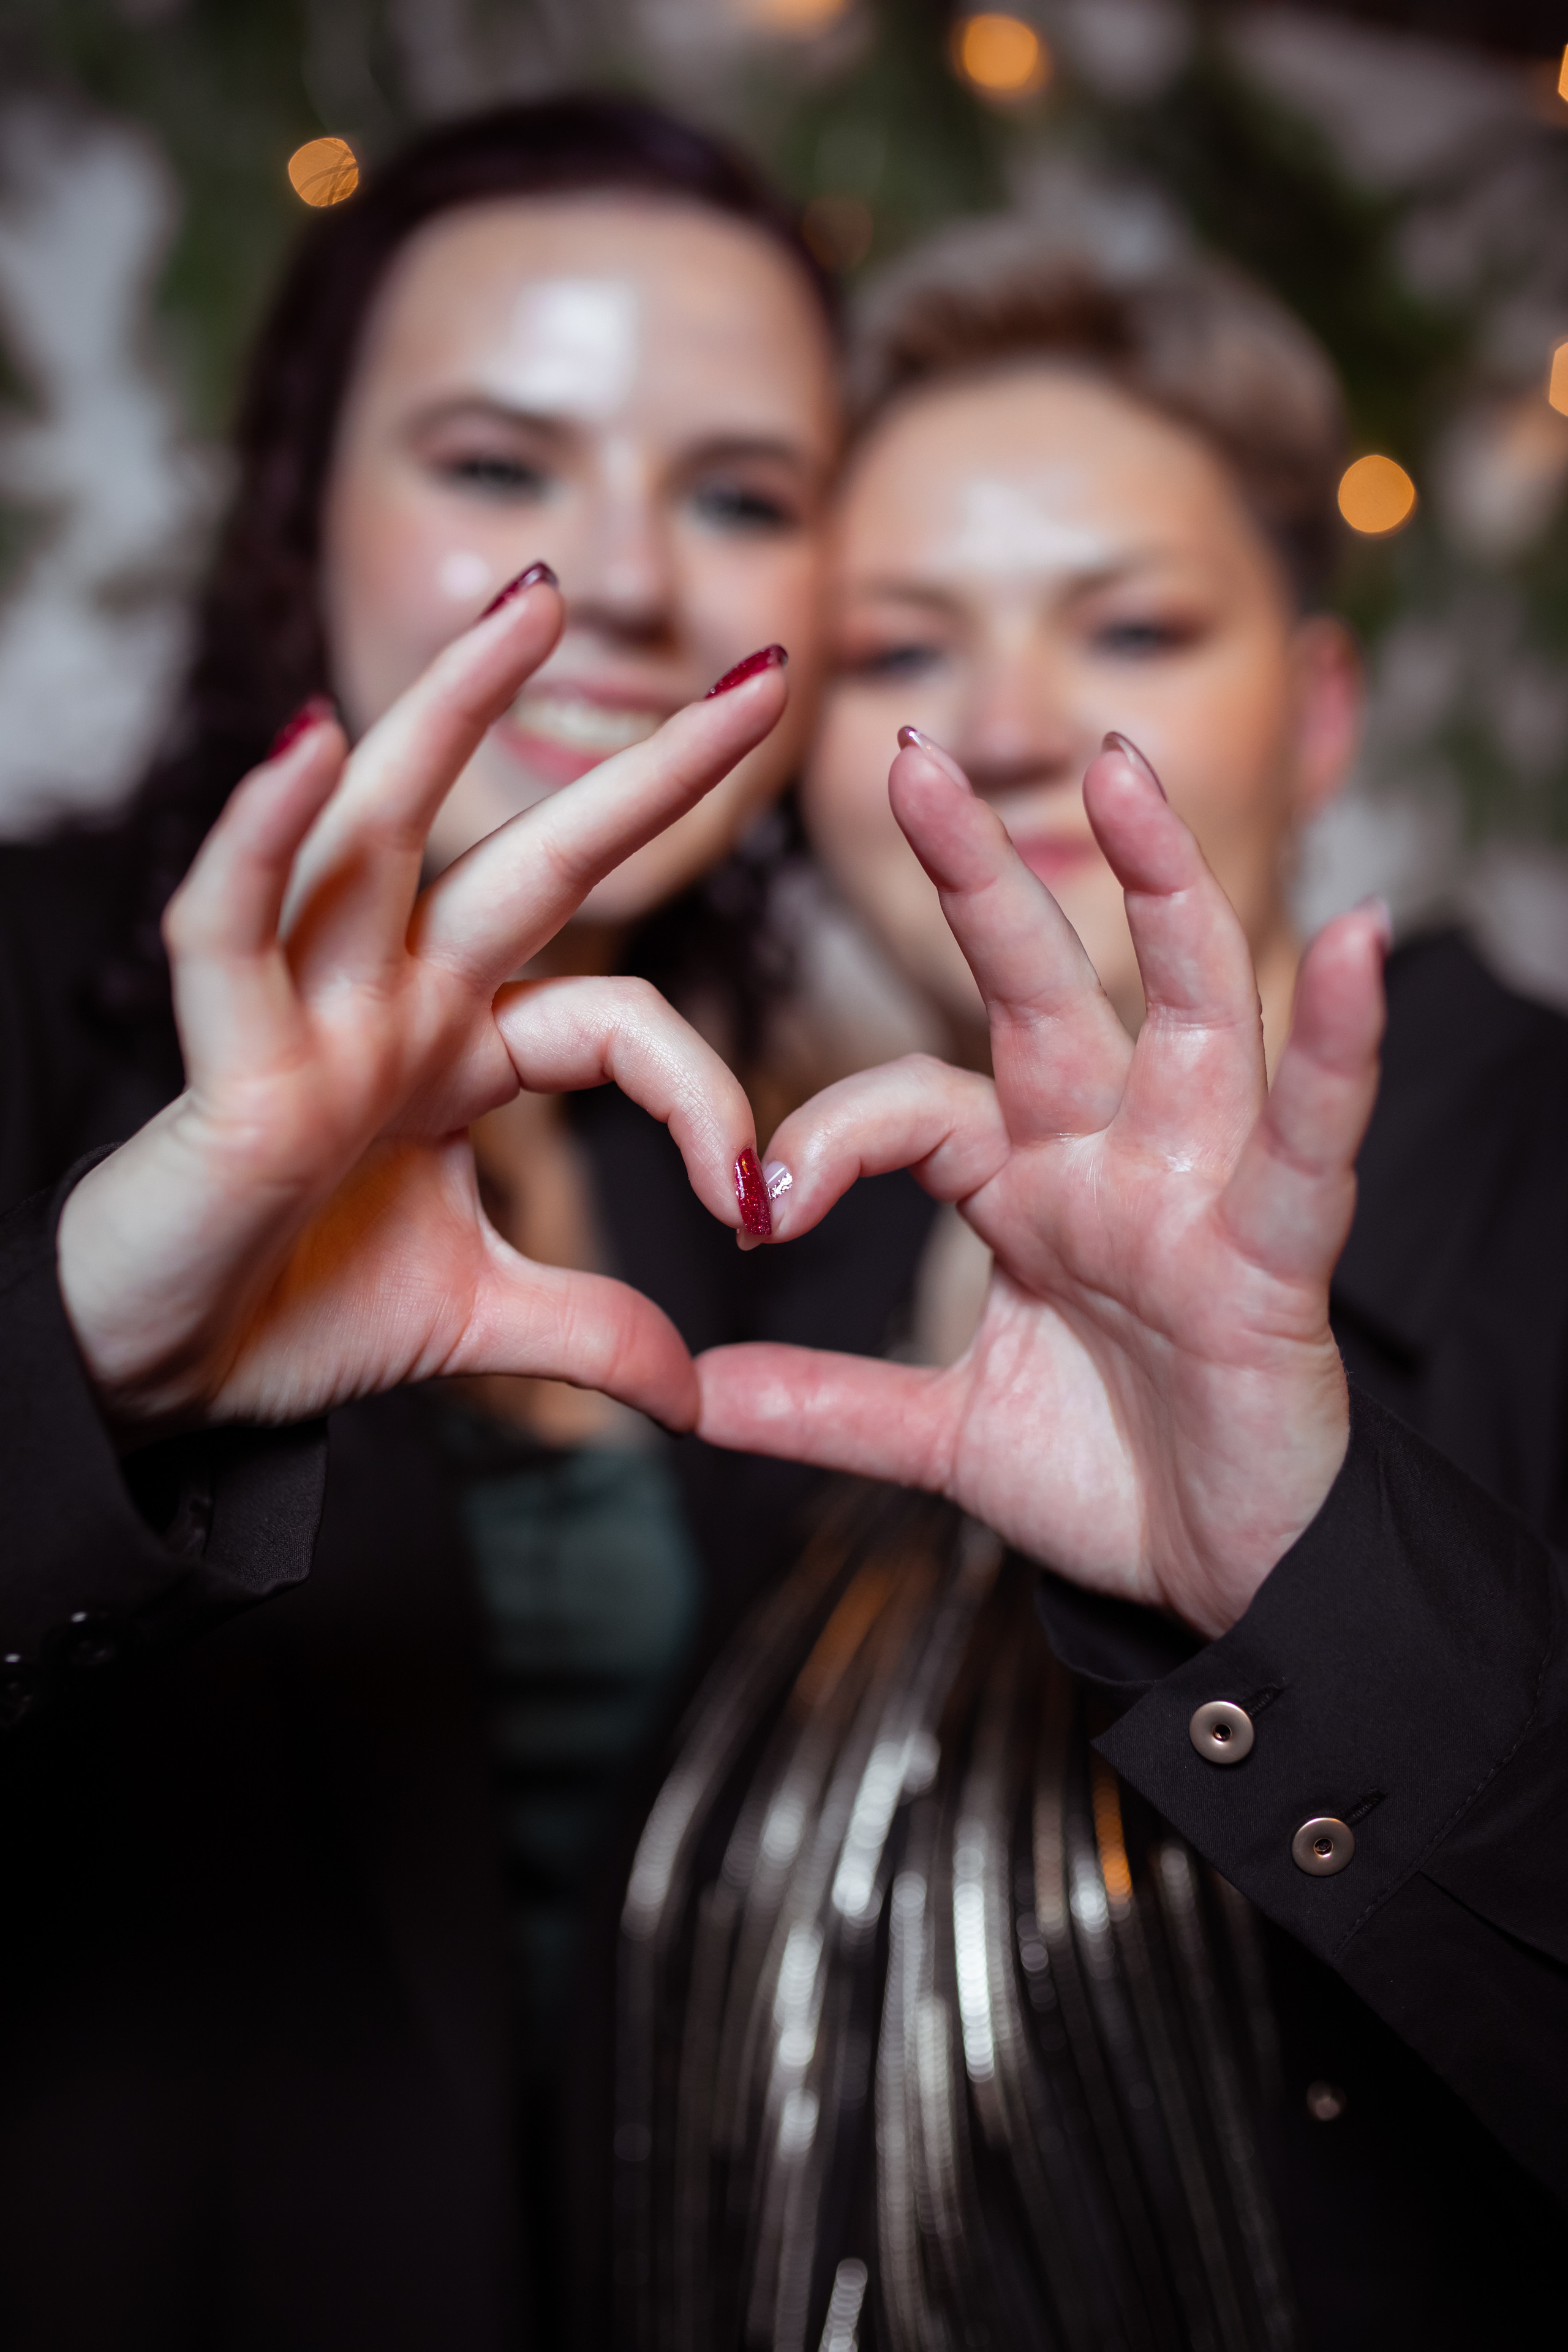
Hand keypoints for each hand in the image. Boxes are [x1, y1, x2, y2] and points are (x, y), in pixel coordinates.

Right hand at [58, 579, 782, 1438]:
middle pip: (533, 858)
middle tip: (759, 679)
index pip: (616, 1015)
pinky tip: (308, 744)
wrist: (162, 1372)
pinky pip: (233, 926)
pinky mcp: (224, 1058)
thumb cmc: (292, 1312)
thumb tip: (696, 1392)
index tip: (757, 1198)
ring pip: (380, 837)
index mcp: (461, 1052)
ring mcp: (309, 1016)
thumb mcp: (476, 1320)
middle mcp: (395, 1005)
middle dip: (643, 768)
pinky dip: (262, 836)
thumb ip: (586, 1331)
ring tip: (528, 606)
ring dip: (447, 713)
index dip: (701, 1094)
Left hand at [696, 733, 1387, 1637]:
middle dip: (984, 877)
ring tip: (1121, 773)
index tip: (762, 1207)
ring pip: (1188, 1014)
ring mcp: (1200, 1192)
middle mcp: (1113, 1160)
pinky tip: (1353, 944)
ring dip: (1161, 891)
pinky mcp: (1277, 1253)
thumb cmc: (1109, 1475)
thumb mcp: (942, 1438)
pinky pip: (1308, 1138)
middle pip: (1046, 990)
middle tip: (912, 755)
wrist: (1222, 1576)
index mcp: (1029, 1186)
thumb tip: (689, 1398)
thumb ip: (825, 1406)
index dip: (833, 1139)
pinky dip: (1335, 1048)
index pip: (916, 1105)